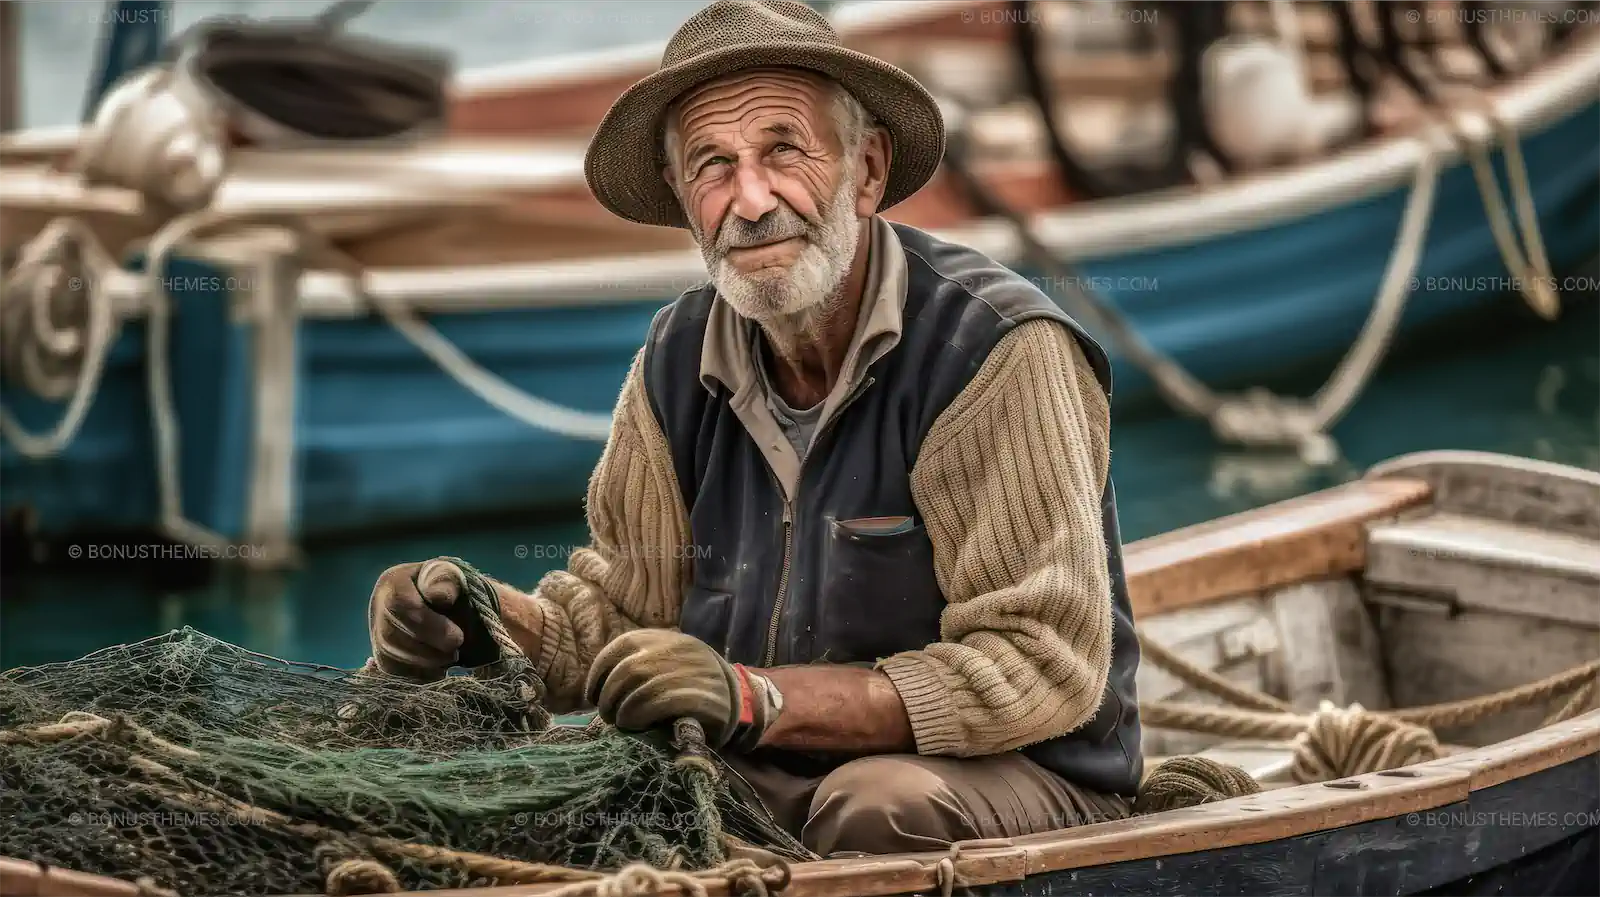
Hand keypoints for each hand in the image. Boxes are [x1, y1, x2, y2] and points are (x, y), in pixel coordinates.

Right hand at [367, 558, 498, 679]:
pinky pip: (392, 673)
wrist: (443, 606)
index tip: (457, 639)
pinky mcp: (381, 657)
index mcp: (393, 582)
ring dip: (424, 665)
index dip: (429, 625)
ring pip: (389, 658)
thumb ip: (446, 581)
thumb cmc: (449, 588)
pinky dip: (417, 676)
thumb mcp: (451, 576)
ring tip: (449, 659)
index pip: (401, 605)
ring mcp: (376, 634)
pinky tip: (437, 670)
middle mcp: (377, 607)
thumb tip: (438, 595)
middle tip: (455, 652)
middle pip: (392, 635)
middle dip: (428, 650)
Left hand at [585, 630, 782, 751]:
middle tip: (608, 716)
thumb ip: (636, 664)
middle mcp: (671, 648)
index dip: (598, 675)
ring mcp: (685, 670)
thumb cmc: (690, 683)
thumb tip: (598, 688)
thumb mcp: (665, 661)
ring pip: (638, 688)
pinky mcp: (696, 694)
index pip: (617, 649)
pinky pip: (656, 704)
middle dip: (609, 698)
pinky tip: (635, 725)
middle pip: (624, 672)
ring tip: (622, 722)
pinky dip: (638, 716)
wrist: (736, 697)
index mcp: (660, 637)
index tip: (592, 696)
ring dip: (622, 710)